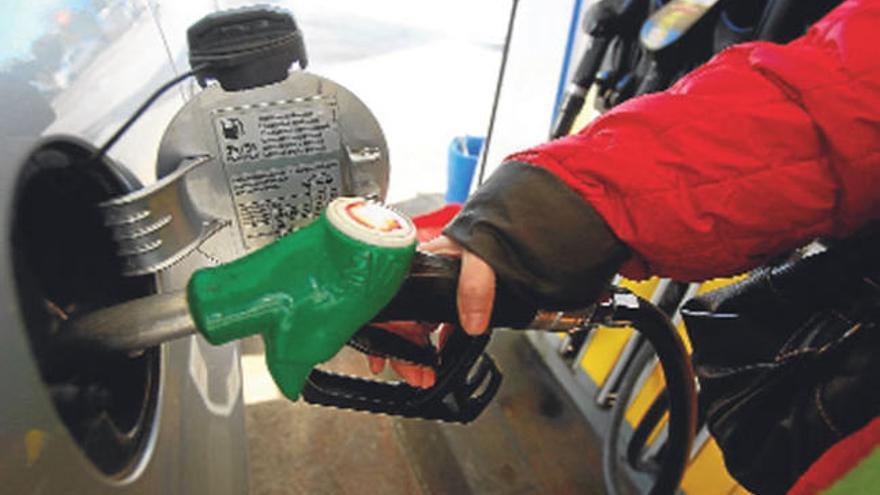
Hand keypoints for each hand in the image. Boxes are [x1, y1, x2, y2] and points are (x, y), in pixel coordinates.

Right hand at [367, 236, 497, 386]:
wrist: (511, 222)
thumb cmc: (487, 228)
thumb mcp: (480, 256)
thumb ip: (475, 286)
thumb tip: (471, 322)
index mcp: (417, 264)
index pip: (388, 305)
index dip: (384, 335)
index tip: (384, 360)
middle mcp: (420, 276)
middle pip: (400, 320)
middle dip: (403, 353)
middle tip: (418, 376)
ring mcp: (433, 287)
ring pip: (414, 325)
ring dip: (417, 352)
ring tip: (426, 373)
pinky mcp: (449, 295)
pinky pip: (435, 323)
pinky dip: (434, 342)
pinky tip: (440, 355)